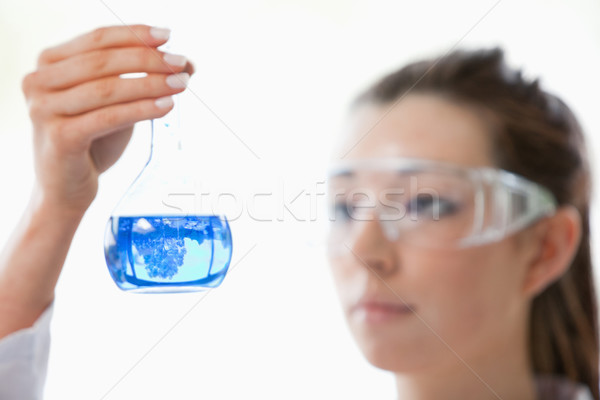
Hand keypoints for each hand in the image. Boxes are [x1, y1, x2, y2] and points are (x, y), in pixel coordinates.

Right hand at [21, 24, 194, 214]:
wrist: (66, 188)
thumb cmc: (91, 141)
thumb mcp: (118, 103)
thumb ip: (144, 79)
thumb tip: (189, 63)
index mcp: (49, 63)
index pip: (97, 39)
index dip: (134, 35)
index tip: (167, 37)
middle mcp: (39, 81)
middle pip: (103, 61)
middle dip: (147, 60)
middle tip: (180, 64)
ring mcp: (44, 109)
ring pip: (107, 89)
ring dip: (150, 84)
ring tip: (181, 84)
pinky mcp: (59, 137)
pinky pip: (108, 117)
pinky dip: (141, 110)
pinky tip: (167, 106)